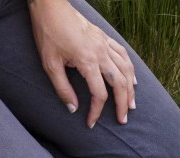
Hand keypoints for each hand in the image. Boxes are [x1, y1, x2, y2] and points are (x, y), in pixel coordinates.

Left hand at [29, 0, 135, 128]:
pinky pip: (123, 54)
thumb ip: (62, 89)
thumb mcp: (50, 65)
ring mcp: (104, 44)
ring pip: (126, 68)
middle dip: (122, 104)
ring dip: (130, 88)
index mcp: (88, 61)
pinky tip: (132, 78)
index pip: (99, 93)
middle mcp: (101, 52)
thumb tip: (72, 109)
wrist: (51, 7)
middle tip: (122, 120)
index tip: (90, 123)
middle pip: (120, 83)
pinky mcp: (104, 37)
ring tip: (131, 104)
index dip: (96, 112)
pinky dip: (129, 68)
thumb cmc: (48, 34)